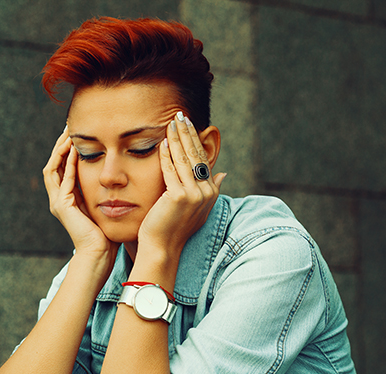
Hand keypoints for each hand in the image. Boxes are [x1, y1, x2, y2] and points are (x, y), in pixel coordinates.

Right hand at [43, 126, 118, 270]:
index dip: (67, 150)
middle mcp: (59, 198)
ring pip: (53, 167)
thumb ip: (103, 191)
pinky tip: (74, 150)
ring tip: (68, 133)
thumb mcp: (103, 206)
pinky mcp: (62, 206)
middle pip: (54, 163)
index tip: (76, 133)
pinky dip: (67, 163)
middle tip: (68, 126)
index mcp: (68, 198)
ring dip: (60, 149)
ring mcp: (58, 202)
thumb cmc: (106, 233)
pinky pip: (62, 178)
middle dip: (60, 145)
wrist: (99, 253)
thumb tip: (117, 175)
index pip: (63, 167)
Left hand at [137, 113, 225, 255]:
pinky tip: (162, 143)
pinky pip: (170, 171)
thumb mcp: (198, 207)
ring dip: (176, 139)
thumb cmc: (174, 227)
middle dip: (186, 133)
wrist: (163, 247)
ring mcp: (194, 195)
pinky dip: (165, 156)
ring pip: (184, 160)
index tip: (188, 124)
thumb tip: (224, 174)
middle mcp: (206, 192)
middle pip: (195, 156)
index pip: (202, 160)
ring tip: (170, 123)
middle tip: (179, 115)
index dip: (195, 140)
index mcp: (211, 192)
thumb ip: (211, 189)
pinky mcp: (178, 197)